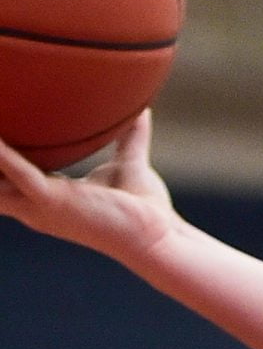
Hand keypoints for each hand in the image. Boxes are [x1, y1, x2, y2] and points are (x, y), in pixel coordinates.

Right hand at [0, 111, 178, 263]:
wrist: (160, 238)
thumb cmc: (143, 211)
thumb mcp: (127, 165)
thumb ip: (127, 139)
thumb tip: (141, 110)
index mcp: (39, 196)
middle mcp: (30, 204)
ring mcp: (39, 205)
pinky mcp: (54, 203)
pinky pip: (20, 175)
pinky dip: (2, 155)